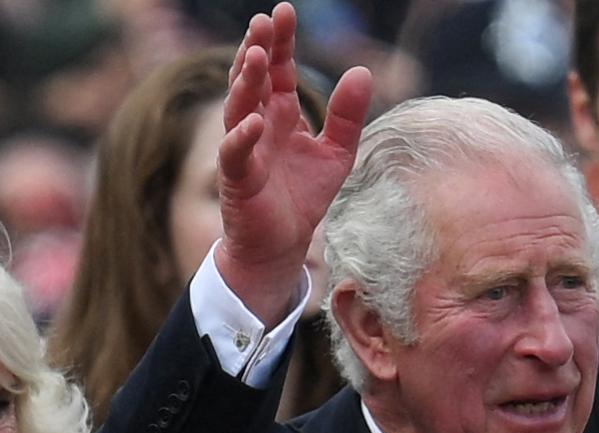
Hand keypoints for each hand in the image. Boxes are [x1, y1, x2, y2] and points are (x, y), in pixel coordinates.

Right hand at [216, 2, 371, 326]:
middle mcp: (258, 126)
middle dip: (257, 50)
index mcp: (280, 115)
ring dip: (245, 83)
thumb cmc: (303, 197)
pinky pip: (235, 153)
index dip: (281, 42)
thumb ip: (348, 115)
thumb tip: (363, 70)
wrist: (281, 245)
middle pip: (254, 80)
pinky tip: (254, 120)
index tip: (284, 11)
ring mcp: (244, 150)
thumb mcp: (337, 152)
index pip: (279, 70)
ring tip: (257, 56)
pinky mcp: (237, 179)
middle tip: (263, 22)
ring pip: (238, 108)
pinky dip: (241, 137)